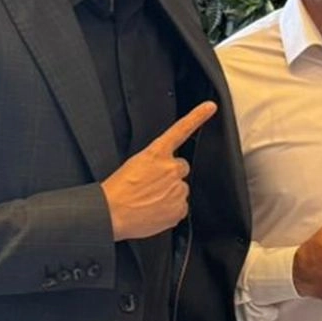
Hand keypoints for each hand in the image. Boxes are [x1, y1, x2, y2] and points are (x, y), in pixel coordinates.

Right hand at [100, 102, 215, 240]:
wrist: (111, 213)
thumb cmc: (117, 191)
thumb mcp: (134, 165)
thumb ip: (154, 163)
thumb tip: (160, 171)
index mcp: (157, 153)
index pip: (181, 130)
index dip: (198, 116)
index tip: (210, 107)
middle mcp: (171, 168)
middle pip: (180, 168)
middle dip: (170, 175)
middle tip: (152, 185)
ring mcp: (177, 189)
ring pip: (180, 188)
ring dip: (169, 193)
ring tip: (150, 200)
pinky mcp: (179, 208)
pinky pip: (180, 207)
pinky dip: (170, 210)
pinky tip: (154, 210)